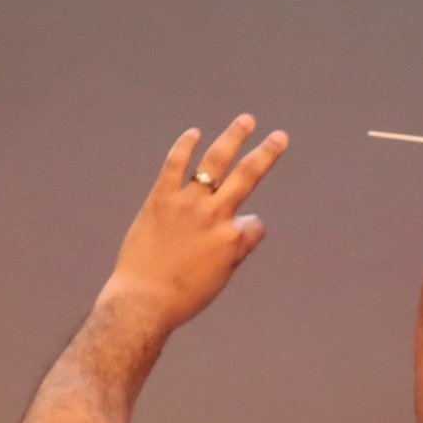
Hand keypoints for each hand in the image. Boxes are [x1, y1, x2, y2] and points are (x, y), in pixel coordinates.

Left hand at [106, 117, 284, 333]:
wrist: (143, 301)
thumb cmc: (181, 298)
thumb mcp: (219, 279)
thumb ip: (233, 250)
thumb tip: (243, 230)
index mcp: (234, 240)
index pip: (254, 224)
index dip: (248, 232)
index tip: (234, 242)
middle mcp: (216, 216)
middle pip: (248, 176)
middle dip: (267, 153)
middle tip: (280, 136)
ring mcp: (188, 204)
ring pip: (216, 162)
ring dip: (233, 138)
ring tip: (247, 121)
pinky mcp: (161, 199)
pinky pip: (174, 166)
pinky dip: (184, 147)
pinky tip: (193, 133)